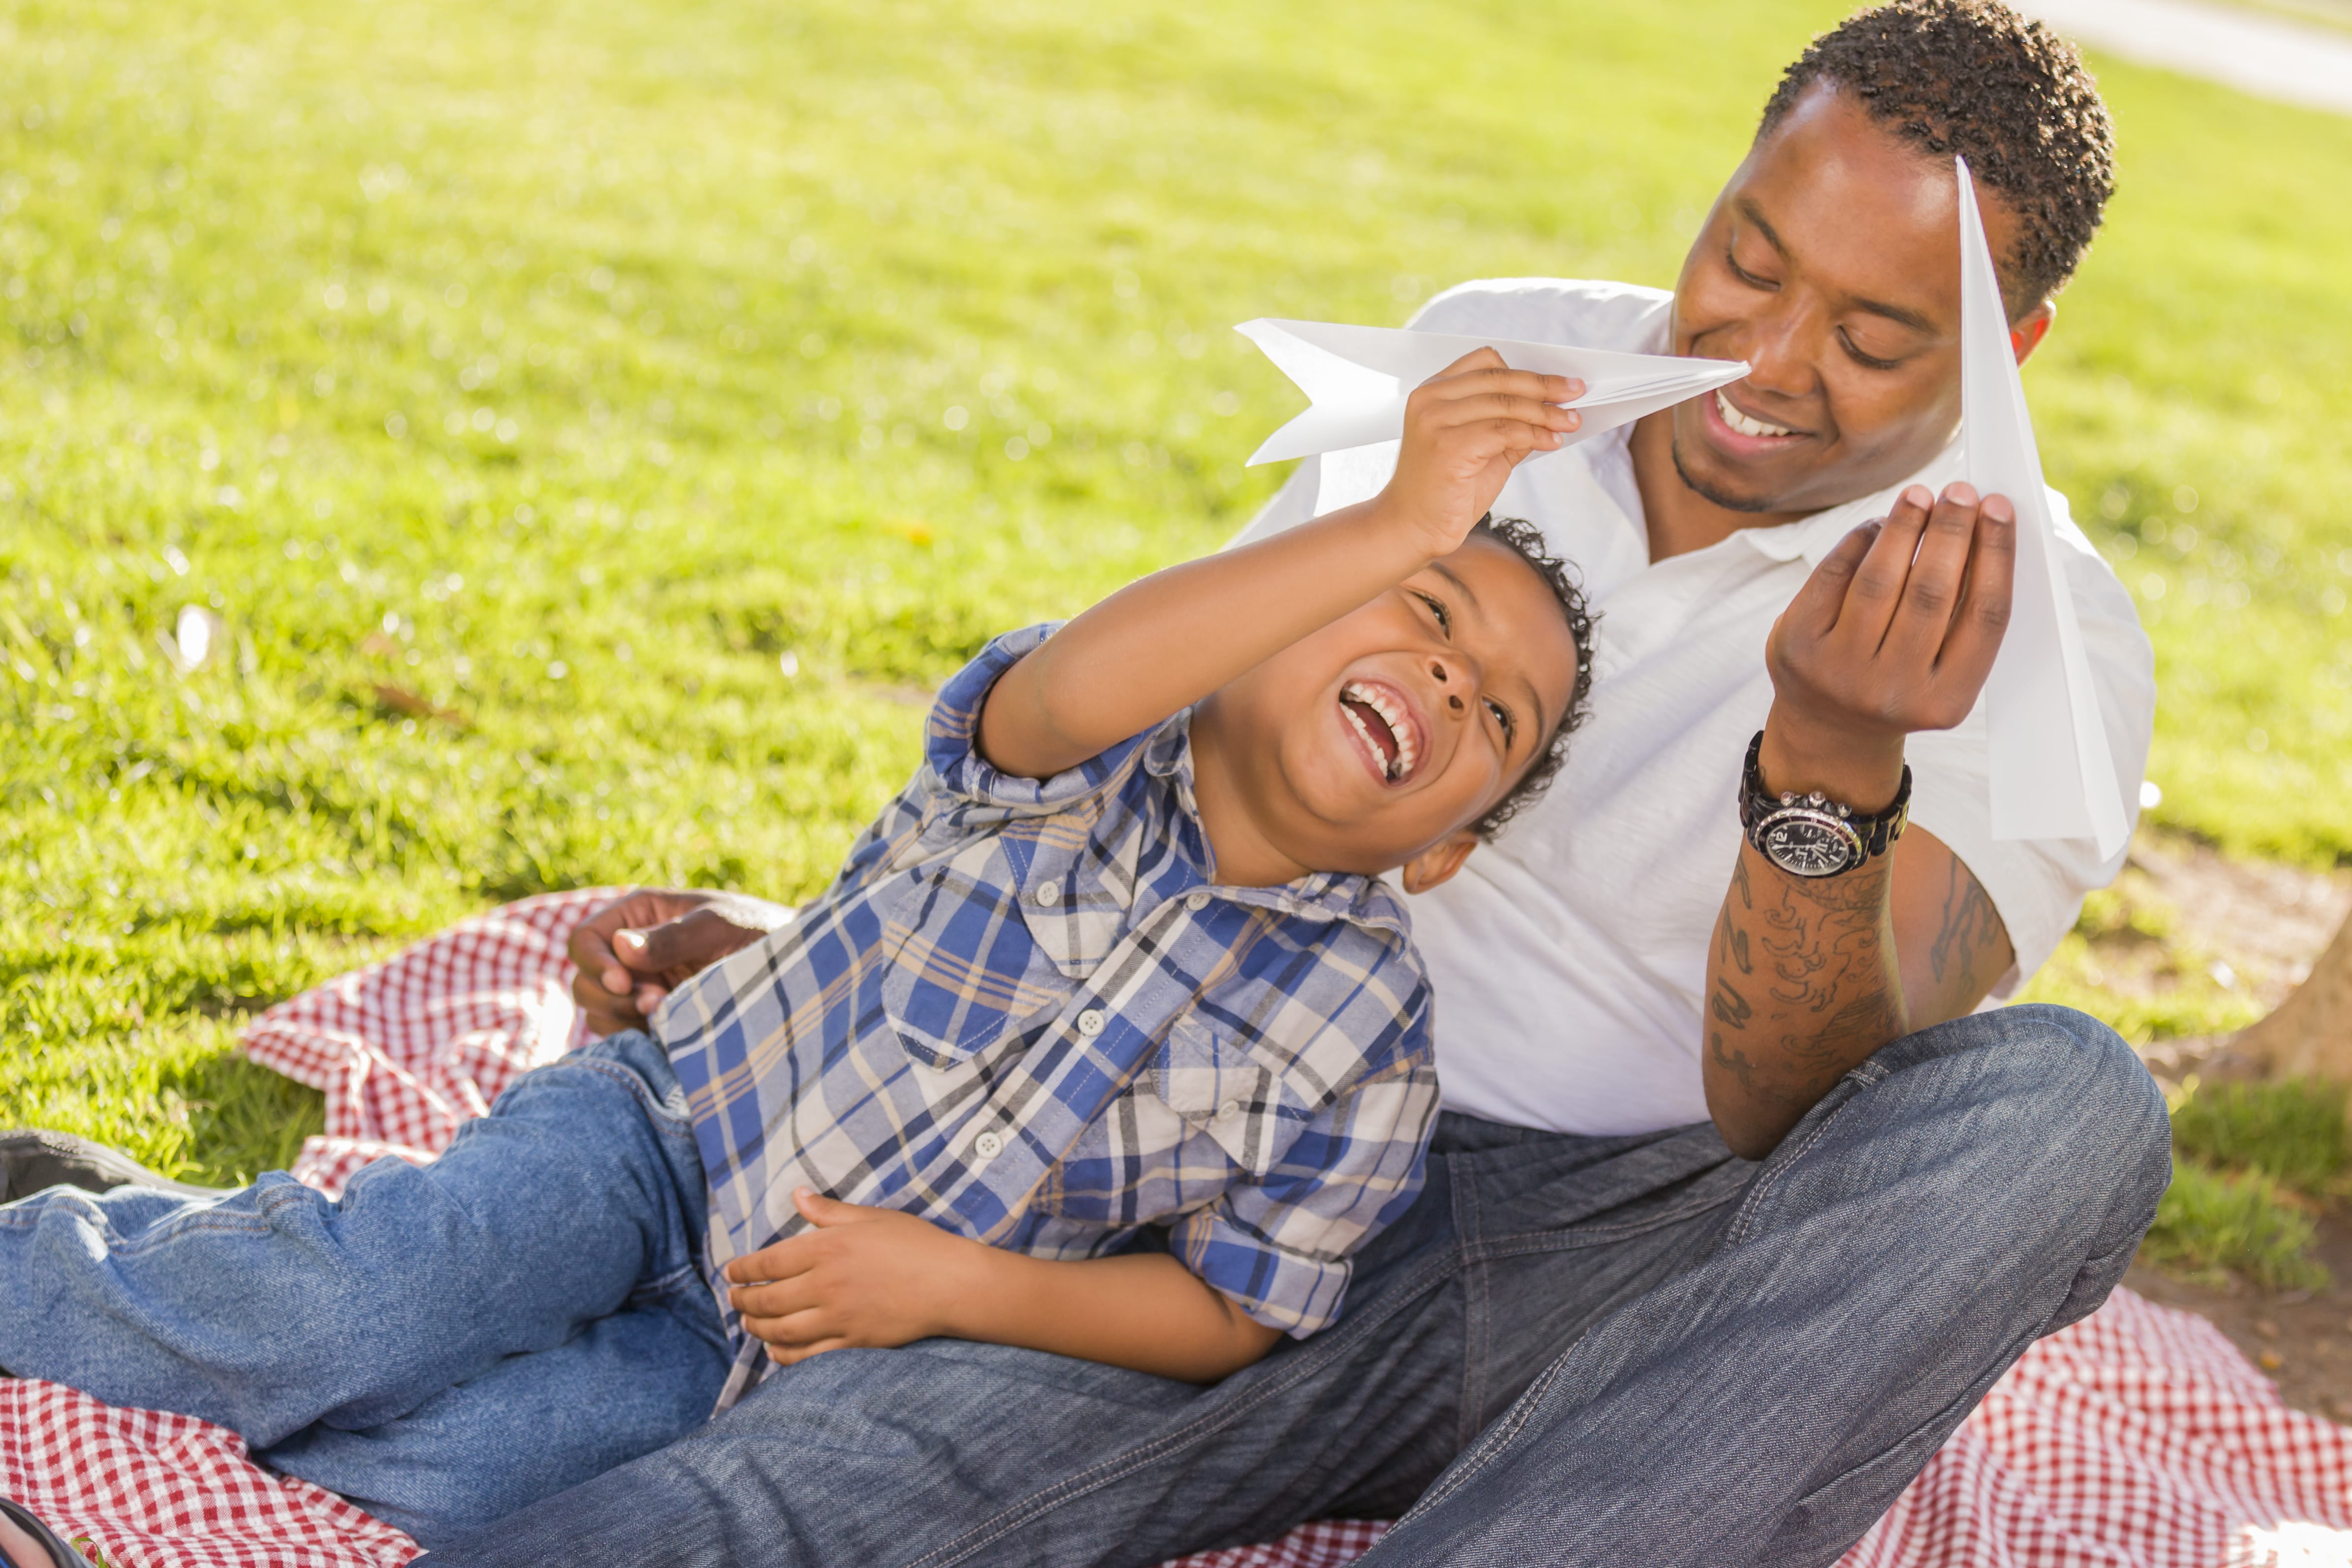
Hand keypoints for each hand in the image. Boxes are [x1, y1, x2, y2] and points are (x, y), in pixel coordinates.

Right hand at [565, 887, 787, 1035]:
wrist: (793, 968)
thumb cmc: (760, 933)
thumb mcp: (720, 927)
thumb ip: (673, 937)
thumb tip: (620, 946)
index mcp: (640, 914)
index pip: (585, 938)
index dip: (595, 964)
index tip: (626, 984)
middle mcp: (631, 949)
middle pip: (584, 979)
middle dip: (611, 997)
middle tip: (655, 1005)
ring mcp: (640, 984)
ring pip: (597, 1009)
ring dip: (621, 1019)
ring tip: (666, 1015)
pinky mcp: (652, 1015)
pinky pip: (619, 1032)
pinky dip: (632, 1036)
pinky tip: (665, 1032)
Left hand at [724, 1189, 984, 1365]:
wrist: (952, 1283)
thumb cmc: (916, 1243)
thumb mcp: (871, 1217)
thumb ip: (828, 1211)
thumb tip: (797, 1195)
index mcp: (827, 1249)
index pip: (768, 1262)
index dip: (742, 1269)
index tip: (730, 1272)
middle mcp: (825, 1285)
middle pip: (767, 1300)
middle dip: (743, 1302)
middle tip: (734, 1300)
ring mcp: (838, 1317)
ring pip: (780, 1331)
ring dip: (757, 1329)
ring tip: (749, 1325)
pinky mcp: (852, 1343)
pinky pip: (807, 1356)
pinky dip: (784, 1356)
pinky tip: (776, 1351)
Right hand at [1376, 349, 1583, 555]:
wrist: (1413, 528)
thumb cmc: (1446, 490)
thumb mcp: (1483, 449)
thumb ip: (1508, 425)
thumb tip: (1553, 407)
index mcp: (1433, 391)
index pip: (1485, 362)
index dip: (1526, 370)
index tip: (1558, 383)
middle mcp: (1429, 400)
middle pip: (1500, 379)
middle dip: (1544, 386)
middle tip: (1576, 393)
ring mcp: (1435, 421)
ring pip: (1505, 405)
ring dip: (1546, 413)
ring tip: (1571, 421)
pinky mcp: (1447, 446)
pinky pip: (1504, 432)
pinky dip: (1535, 435)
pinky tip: (1552, 442)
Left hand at [1761, 482, 2015, 807]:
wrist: (1829, 731)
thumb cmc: (1900, 684)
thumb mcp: (1943, 672)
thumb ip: (1962, 615)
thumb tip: (1981, 526)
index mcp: (1945, 701)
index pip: (1984, 616)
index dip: (1996, 555)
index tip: (2000, 508)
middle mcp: (1892, 691)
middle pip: (1932, 593)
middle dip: (1950, 532)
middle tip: (1961, 491)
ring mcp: (1839, 672)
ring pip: (1879, 581)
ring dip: (1904, 528)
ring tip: (1919, 496)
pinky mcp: (1797, 648)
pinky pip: (1833, 577)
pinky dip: (1858, 543)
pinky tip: (1878, 524)